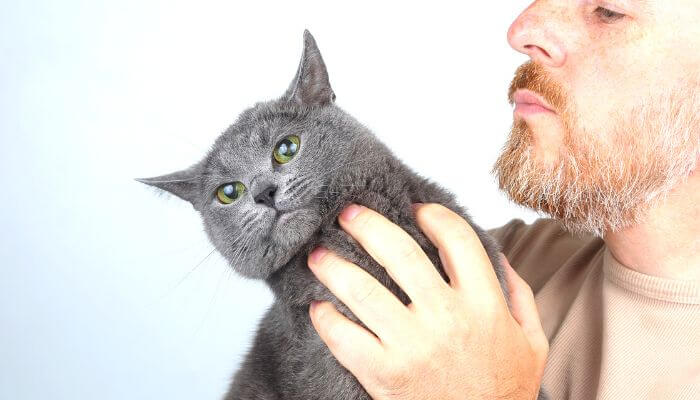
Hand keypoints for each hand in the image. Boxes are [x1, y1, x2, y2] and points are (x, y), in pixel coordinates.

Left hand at [307, 203, 547, 399]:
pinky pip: (344, 337)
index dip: (433, 215)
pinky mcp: (385, 374)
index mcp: (484, 304)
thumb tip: (499, 256)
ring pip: (363, 290)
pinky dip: (325, 318)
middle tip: (349, 213)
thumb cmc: (502, 390)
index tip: (415, 209)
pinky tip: (318, 306)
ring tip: (319, 254)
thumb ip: (520, 295)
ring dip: (333, 266)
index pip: (456, 239)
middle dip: (368, 224)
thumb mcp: (531, 342)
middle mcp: (447, 319)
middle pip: (400, 253)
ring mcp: (413, 346)